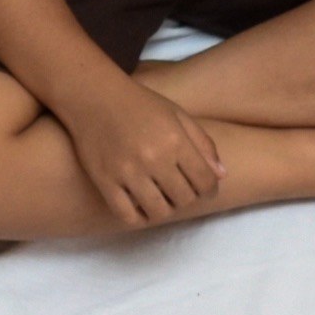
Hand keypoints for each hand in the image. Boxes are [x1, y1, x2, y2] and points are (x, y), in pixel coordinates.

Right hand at [63, 76, 231, 226]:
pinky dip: (138, 217)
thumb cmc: (140, 104)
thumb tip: (221, 176)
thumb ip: (203, 143)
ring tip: (161, 199)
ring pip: (158, 212)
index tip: (203, 189)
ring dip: (165, 209)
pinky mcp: (105, 181)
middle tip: (180, 190)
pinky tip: (140, 206)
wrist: (93, 96)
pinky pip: (127, 215)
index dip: (209, 190)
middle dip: (187, 198)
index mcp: (175, 140)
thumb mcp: (178, 115)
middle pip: (184, 199)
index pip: (205, 182)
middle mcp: (154, 158)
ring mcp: (128, 172)